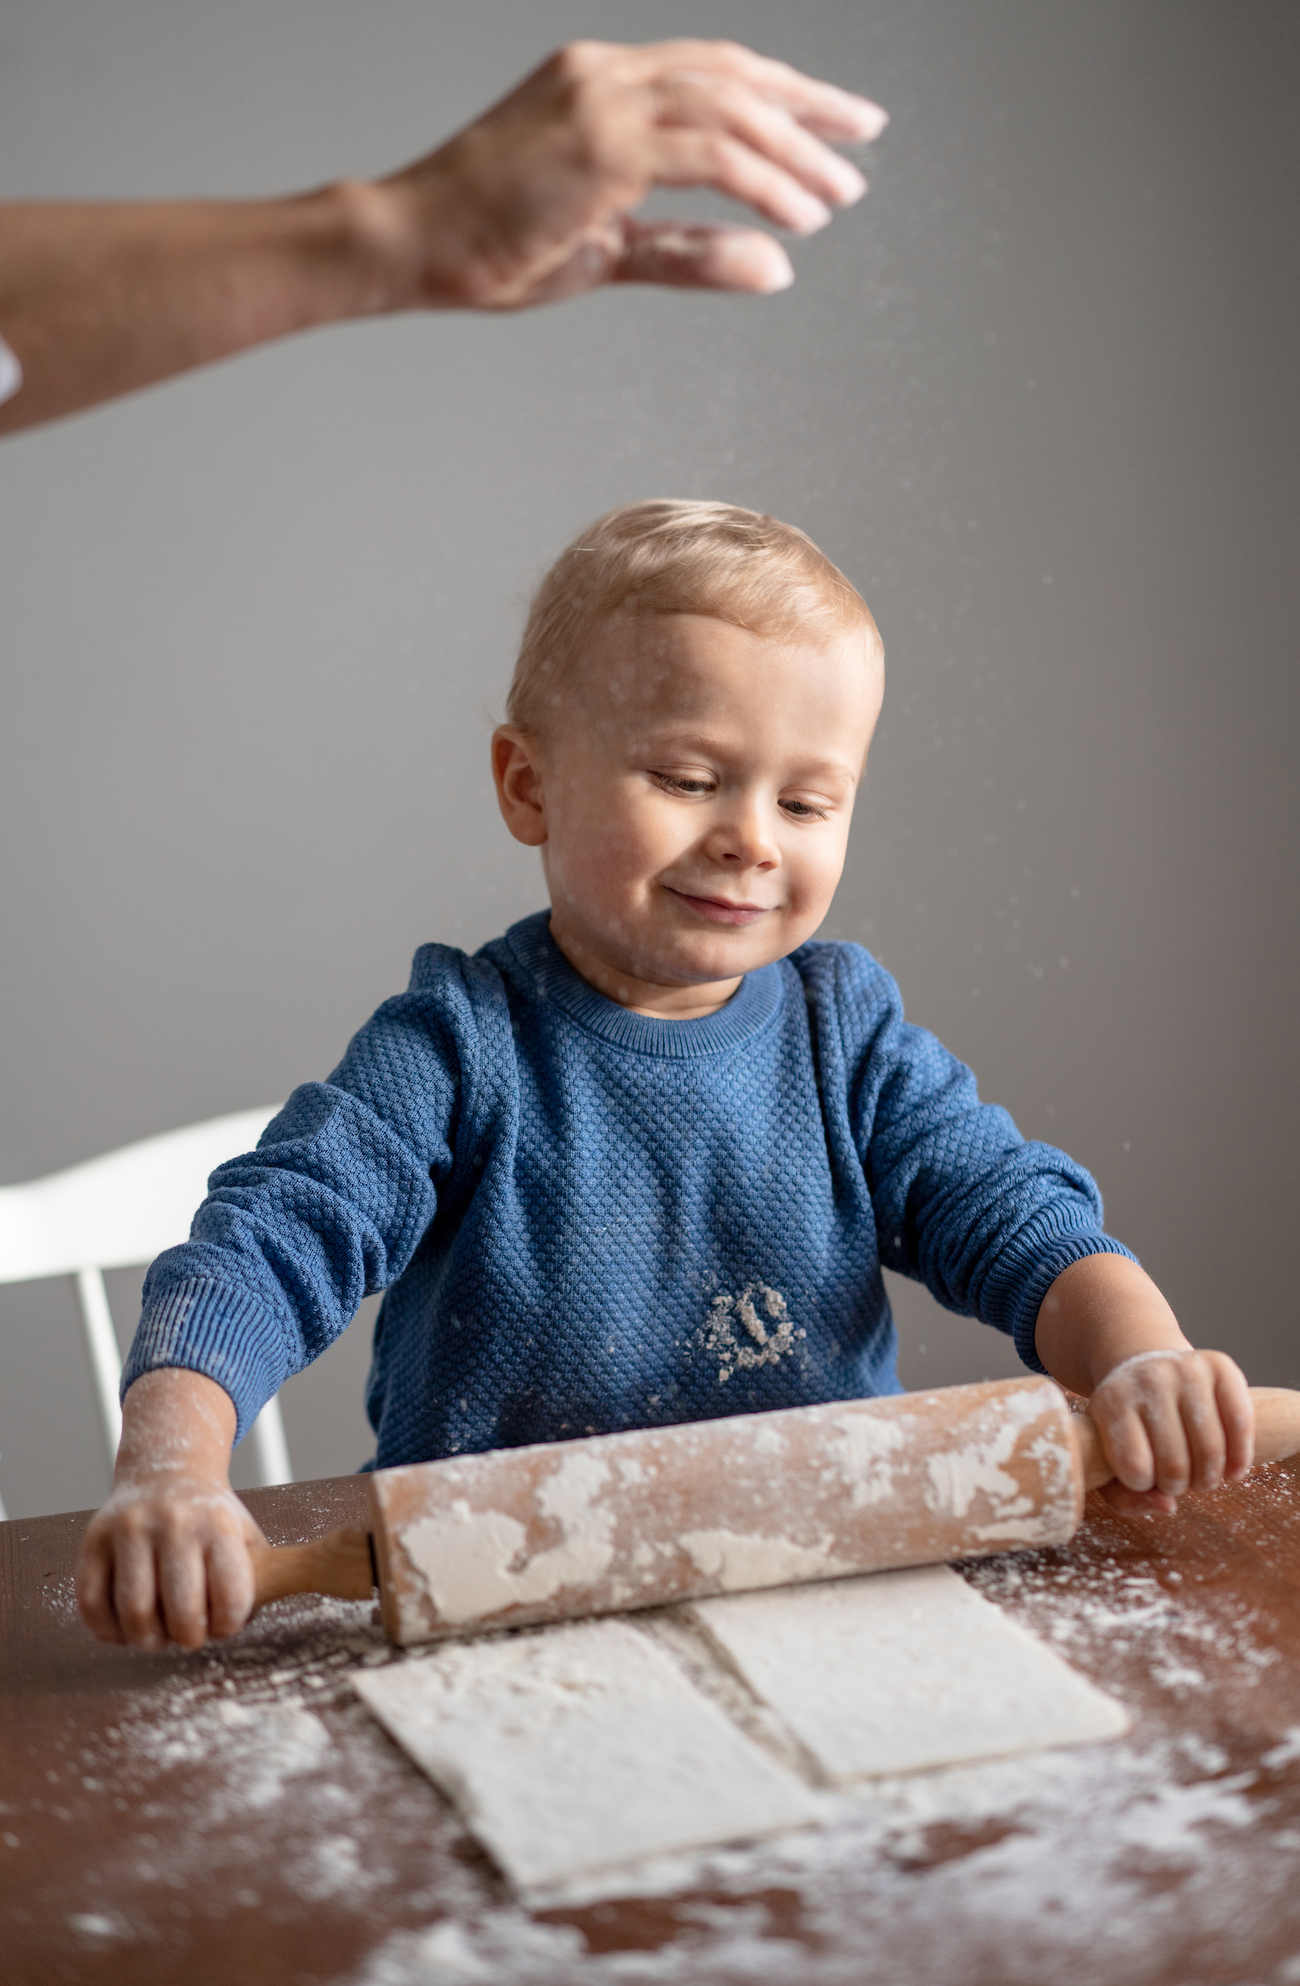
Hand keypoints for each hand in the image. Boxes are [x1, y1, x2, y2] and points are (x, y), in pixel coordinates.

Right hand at [75, 1368, 260, 1649]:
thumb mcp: (247, 1537)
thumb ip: (265, 1577)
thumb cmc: (213, 1520)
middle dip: (188, 1638)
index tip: (225, 1623)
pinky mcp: (94, 1541)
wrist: (165, 1471)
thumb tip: (278, 1610)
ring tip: (158, 1635)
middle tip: (189, 1636)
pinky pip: (92, 1605)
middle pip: (181, 1612)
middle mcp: (174, 1523)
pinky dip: (109, 1631)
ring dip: (148, 1640)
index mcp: (218, 1525)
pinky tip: (126, 1627)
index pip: (231, 1597)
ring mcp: (129, 1529)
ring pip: (134, 1613)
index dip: (229, 1624)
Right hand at [374, 39, 888, 309]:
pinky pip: (709, 153)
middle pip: (734, 74)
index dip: (782, 94)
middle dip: (808, 110)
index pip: (713, 72)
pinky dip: (761, 184)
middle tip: (863, 143)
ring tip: (838, 193)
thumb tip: (776, 266)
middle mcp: (605, 73)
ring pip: (731, 108)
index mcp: (601, 83)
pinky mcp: (601, 141)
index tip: (834, 123)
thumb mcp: (611, 252)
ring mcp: (602, 99)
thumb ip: (692, 254)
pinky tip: (797, 216)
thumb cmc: (490, 249)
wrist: (409, 245)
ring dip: (794, 152)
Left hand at [1087, 1348, 1254, 1516]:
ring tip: (1200, 1477)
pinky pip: (1240, 1424)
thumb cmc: (1128, 1425)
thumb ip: (1125, 1498)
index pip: (1134, 1468)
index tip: (1143, 1477)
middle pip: (1174, 1464)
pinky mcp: (1220, 1366)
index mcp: (1112, 1401)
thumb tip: (1169, 1507)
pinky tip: (1232, 1471)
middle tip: (1176, 1481)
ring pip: (1209, 1449)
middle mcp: (1148, 1379)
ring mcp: (1186, 1369)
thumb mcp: (1106, 1457)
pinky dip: (1240, 1459)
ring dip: (1208, 1478)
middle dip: (1178, 1486)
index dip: (1143, 1485)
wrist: (1144, 1367)